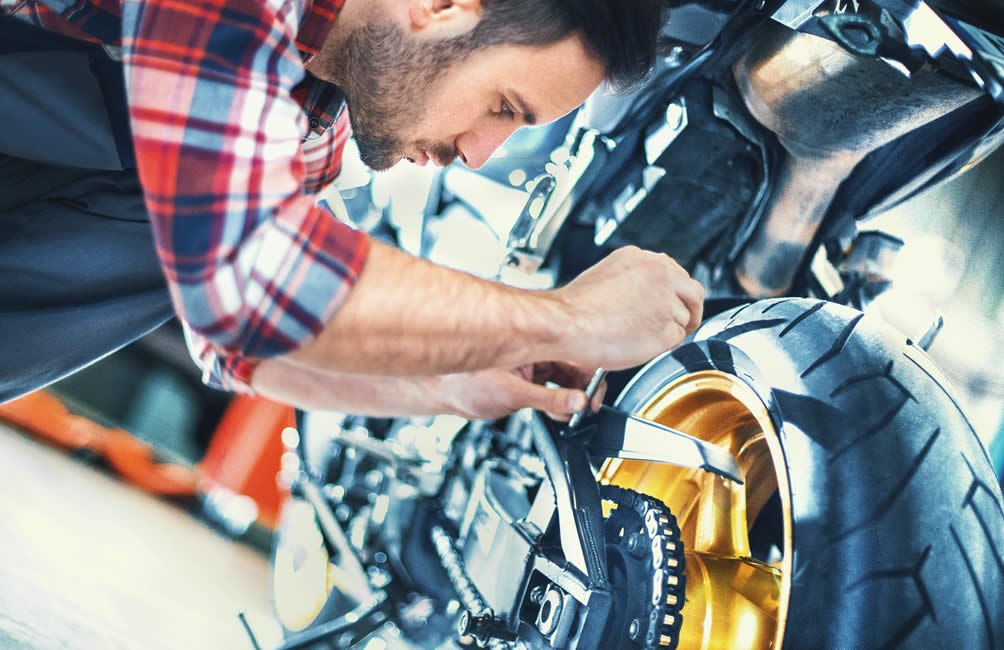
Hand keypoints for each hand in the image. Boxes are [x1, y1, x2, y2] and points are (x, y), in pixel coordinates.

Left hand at [440, 362, 605, 420]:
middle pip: (571, 364)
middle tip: (585, 407)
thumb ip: (549, 399)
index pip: (571, 351)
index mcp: (529, 341)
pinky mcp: (526, 377)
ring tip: (569, 412)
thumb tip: (578, 402)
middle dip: (580, 387)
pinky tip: (557, 411)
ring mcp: (530, 363)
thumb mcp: (514, 395)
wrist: (443, 393)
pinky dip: (556, 399)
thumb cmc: (465, 384)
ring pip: (562, 377)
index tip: (593, 394)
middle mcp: (532, 348)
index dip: (588, 373)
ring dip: (569, 396)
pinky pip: (550, 385)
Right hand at [554, 246, 704, 368]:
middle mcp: (658, 274)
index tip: (673, 302)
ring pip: (685, 318)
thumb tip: (648, 295)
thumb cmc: (576, 308)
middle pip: (693, 292)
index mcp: (642, 258)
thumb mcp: (607, 277)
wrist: (564, 324)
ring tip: (644, 337)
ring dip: (671, 329)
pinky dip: (664, 345)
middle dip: (690, 310)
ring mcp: (665, 300)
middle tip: (683, 323)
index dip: (676, 293)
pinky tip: (643, 344)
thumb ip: (634, 280)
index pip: (675, 273)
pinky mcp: (666, 327)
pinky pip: (677, 339)